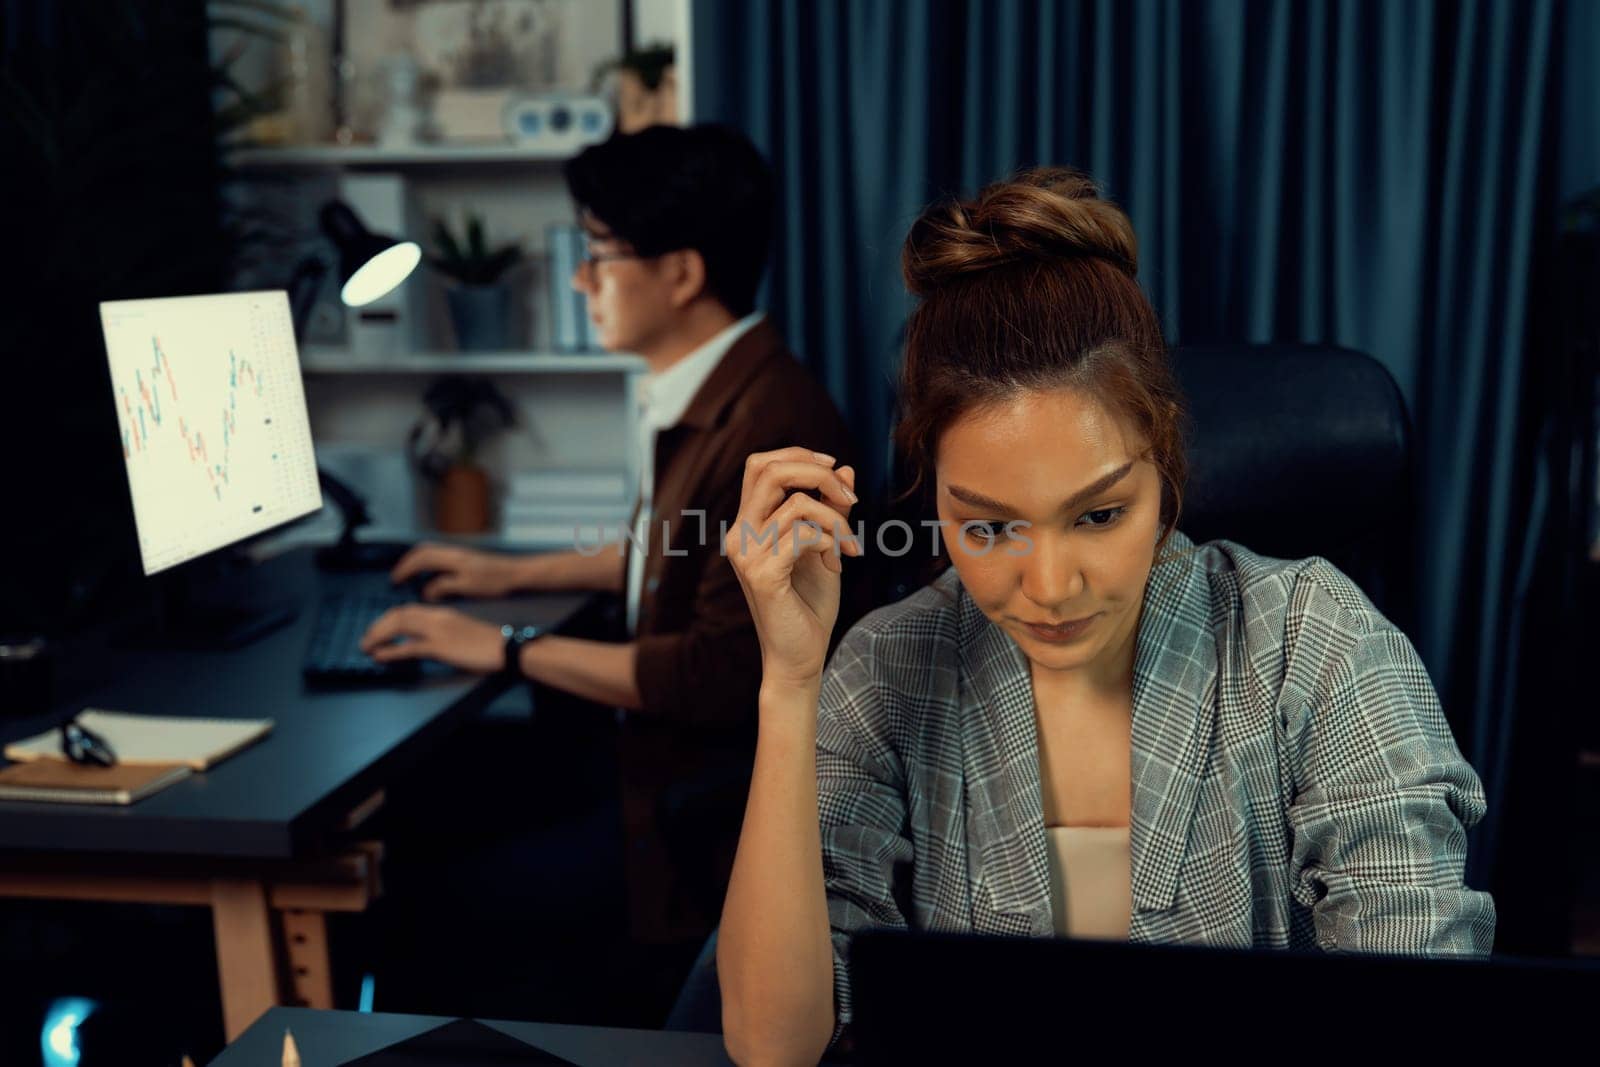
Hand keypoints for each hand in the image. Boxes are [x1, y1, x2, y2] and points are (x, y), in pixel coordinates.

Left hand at [359, 603, 504, 673]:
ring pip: (399, 626)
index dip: (387, 619)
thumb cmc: (487, 643)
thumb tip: (423, 641)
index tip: (378, 629)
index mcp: (441, 613)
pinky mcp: (440, 647)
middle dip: (377, 626)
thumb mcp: (460, 631)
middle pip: (398, 614)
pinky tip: (379, 655)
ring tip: (367, 646)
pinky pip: (409, 647)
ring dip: (378, 635)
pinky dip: (390, 651)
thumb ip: (441, 631)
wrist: (504, 647)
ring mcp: (437, 631)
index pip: (407, 609)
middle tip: (366, 638)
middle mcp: (436, 617)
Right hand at [390, 542, 523, 600]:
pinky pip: (440, 555)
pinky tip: (432, 575)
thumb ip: (444, 587)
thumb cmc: (495, 581)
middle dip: (407, 563)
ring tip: (410, 576)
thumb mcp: (468, 587)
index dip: (405, 569)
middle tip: (398, 577)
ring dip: (418, 561)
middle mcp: (454, 552)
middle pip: (423, 550)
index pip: (421, 559)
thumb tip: (425, 591)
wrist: (517, 572)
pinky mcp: (466, 558)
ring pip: (432, 551)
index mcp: (452, 558)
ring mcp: (460, 553)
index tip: (395, 581)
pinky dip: (429, 563)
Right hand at [725, 447, 859, 688]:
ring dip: (837, 521)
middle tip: (851, 498)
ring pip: (799, 504)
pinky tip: (837, 565)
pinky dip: (830, 543)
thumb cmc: (809, 604)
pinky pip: (805, 535)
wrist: (800, 656)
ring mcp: (746, 555)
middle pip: (771, 471)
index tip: (834, 469)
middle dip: (819, 474)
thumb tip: (845, 468)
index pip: (760, 465)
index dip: (798, 455)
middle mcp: (739, 535)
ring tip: (850, 547)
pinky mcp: (762, 575)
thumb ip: (832, 508)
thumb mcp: (827, 545)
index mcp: (748, 524)